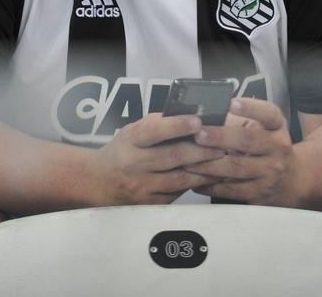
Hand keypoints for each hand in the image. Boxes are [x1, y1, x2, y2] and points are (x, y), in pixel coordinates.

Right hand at [89, 113, 225, 205]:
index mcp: (131, 140)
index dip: (177, 125)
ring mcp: (141, 187)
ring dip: (204, 170)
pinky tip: (209, 178)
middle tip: (223, 144)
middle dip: (202, 150)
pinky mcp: (149, 204)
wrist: (98, 182)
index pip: (154, 130)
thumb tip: (193, 117)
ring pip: (180, 179)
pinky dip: (195, 185)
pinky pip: (178, 194)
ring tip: (223, 161)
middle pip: (173, 157)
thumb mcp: (133, 131)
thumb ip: (158, 125)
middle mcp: (134, 164)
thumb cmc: (123, 150)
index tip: (198, 120)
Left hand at [184, 98, 301, 205]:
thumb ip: (241, 121)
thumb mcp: (265, 129)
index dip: (250, 107)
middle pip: (248, 141)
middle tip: (198, 134)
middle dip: (220, 137)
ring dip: (208, 164)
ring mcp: (270, 172)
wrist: (291, 181)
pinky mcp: (260, 193)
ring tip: (188, 160)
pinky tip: (195, 180)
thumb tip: (207, 115)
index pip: (269, 113)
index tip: (231, 103)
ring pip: (236, 168)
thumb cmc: (269, 148)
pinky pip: (231, 190)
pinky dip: (211, 185)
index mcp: (277, 127)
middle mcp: (278, 148)